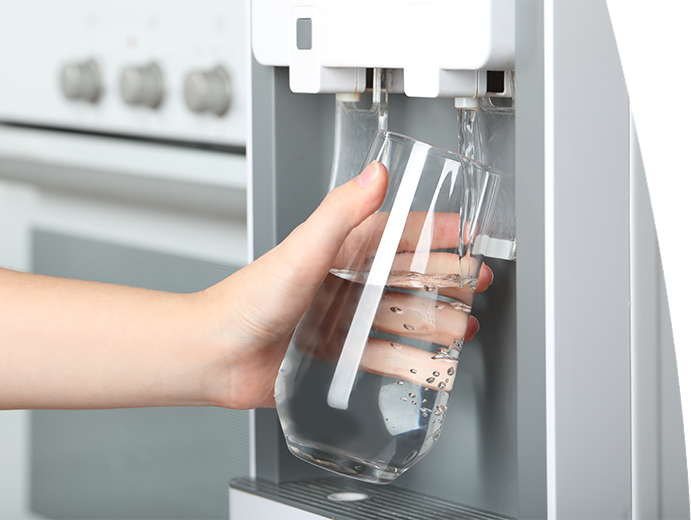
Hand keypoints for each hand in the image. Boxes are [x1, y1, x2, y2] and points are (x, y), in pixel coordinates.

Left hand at [210, 162, 491, 408]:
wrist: (215, 355)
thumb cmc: (246, 301)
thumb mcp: (302, 250)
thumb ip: (340, 213)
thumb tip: (376, 173)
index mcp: (337, 249)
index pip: (397, 233)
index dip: (435, 231)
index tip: (467, 233)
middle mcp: (341, 281)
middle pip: (405, 276)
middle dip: (444, 278)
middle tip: (475, 283)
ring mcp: (338, 319)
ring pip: (398, 316)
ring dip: (433, 321)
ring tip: (462, 328)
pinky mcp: (332, 354)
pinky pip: (379, 356)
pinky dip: (407, 360)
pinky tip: (428, 365)